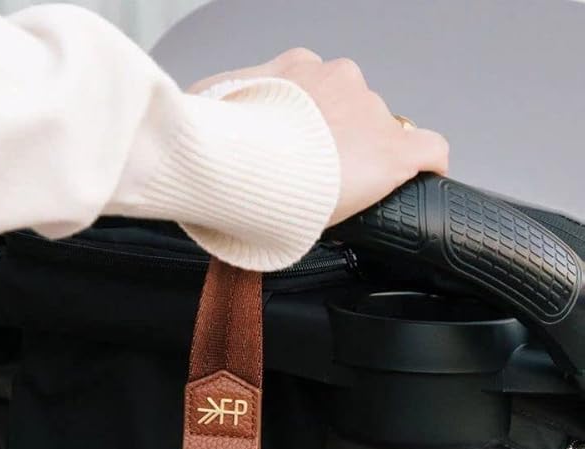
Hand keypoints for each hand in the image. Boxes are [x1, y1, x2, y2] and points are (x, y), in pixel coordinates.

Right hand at [191, 49, 449, 226]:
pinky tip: (419, 182)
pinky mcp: (394, 151)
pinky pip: (427, 150)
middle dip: (334, 142)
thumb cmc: (221, 142)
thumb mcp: (208, 110)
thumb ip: (219, 111)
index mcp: (297, 73)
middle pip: (349, 111)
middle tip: (310, 180)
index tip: (296, 150)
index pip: (316, 93)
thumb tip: (203, 117)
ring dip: (362, 157)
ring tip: (339, 192)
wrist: (245, 165)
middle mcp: (339, 82)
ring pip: (378, 131)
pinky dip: (426, 165)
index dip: (309, 125)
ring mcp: (369, 114)